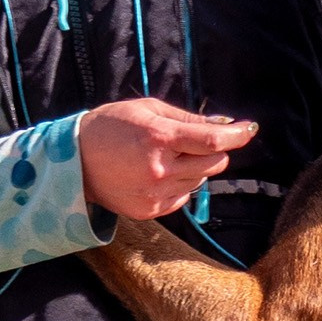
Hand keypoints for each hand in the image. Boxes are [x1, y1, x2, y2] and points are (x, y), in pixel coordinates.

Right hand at [80, 99, 255, 221]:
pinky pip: (182, 198)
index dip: (236, 135)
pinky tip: (155, 174)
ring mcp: (155, 194)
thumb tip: (223, 125)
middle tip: (195, 141)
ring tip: (165, 157)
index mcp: (159, 138)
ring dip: (193, 168)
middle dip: (213, 150)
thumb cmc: (110, 126)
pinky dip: (179, 185)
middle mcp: (160, 170)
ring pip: (199, 182)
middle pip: (213, 164)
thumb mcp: (148, 110)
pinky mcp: (149, 211)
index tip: (249, 129)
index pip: (212, 140)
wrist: (72, 161)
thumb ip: (187, 118)